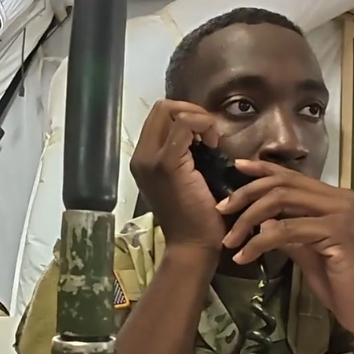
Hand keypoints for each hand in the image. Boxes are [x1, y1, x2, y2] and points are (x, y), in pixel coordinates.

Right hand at [129, 100, 225, 251]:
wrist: (193, 245)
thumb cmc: (196, 217)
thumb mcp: (184, 179)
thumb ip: (185, 155)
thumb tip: (201, 133)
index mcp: (143, 160)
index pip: (159, 116)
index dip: (186, 116)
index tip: (206, 139)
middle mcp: (140, 157)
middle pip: (161, 108)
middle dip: (191, 112)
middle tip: (209, 135)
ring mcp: (150, 160)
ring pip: (169, 111)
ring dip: (198, 119)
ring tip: (210, 143)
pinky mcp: (167, 164)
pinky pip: (184, 125)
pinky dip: (203, 126)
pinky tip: (213, 146)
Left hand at [217, 160, 353, 348]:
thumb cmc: (345, 286)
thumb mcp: (309, 254)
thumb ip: (289, 234)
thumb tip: (262, 220)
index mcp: (336, 200)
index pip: (293, 177)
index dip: (263, 169)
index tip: (236, 167)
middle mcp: (341, 199)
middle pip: (283, 183)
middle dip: (246, 194)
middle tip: (222, 211)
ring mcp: (341, 213)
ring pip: (281, 201)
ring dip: (248, 220)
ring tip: (230, 241)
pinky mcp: (337, 233)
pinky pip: (286, 230)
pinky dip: (259, 242)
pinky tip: (245, 257)